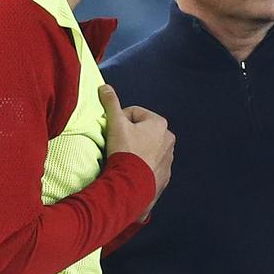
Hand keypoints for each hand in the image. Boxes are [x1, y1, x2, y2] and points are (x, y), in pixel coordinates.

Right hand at [99, 84, 174, 218]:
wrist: (131, 186)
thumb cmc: (125, 151)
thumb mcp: (115, 123)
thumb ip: (111, 103)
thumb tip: (105, 87)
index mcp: (160, 123)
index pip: (134, 113)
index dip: (119, 120)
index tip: (113, 131)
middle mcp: (169, 140)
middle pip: (142, 131)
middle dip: (129, 136)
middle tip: (117, 145)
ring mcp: (168, 159)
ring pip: (147, 149)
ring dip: (136, 151)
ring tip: (123, 159)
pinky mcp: (164, 176)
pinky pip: (150, 166)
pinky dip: (141, 166)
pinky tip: (131, 171)